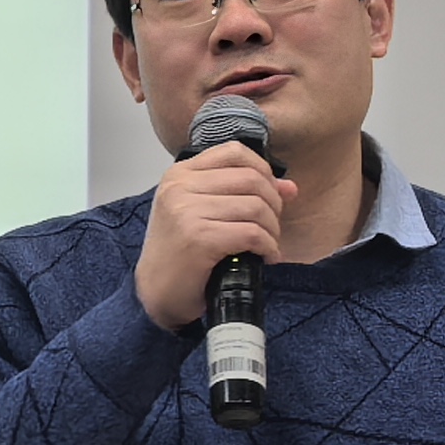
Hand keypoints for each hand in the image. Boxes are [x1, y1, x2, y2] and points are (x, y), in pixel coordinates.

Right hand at [134, 143, 291, 329]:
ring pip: (255, 206)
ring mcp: (187, 212)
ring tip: (267, 244)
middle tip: (270, 226)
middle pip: (251, 179)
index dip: (263, 170)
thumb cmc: (179, 252)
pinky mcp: (199, 238)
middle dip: (273, 204)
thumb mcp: (201, 212)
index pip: (234, 152)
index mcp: (179, 174)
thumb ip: (240, 193)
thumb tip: (289, 187)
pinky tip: (265, 257)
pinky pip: (252, 233)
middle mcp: (180, 187)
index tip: (270, 194)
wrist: (156, 292)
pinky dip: (268, 247)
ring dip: (272, 229)